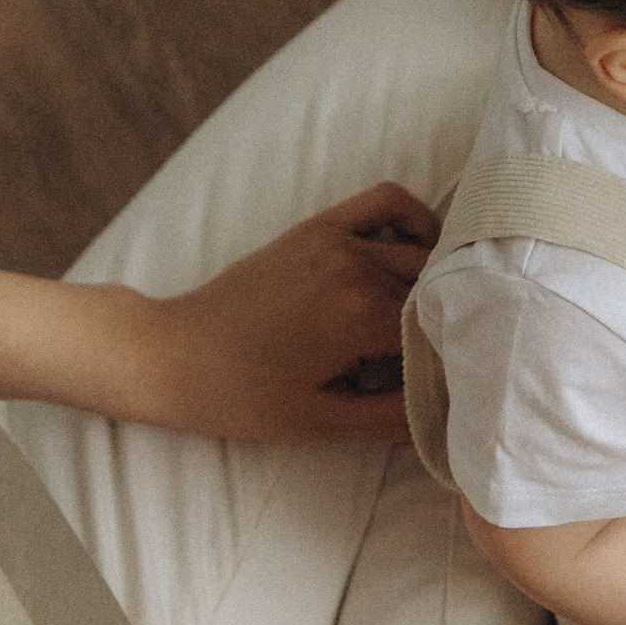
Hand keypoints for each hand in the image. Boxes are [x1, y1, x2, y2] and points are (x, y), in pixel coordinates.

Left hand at [116, 185, 439, 444]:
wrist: (173, 355)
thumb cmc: (242, 397)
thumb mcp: (321, 422)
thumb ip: (393, 419)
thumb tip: (450, 418)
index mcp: (359, 316)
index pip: (440, 334)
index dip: (450, 364)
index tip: (452, 387)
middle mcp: (355, 266)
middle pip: (437, 291)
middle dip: (447, 323)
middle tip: (442, 358)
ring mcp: (337, 238)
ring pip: (421, 251)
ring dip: (435, 282)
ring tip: (431, 317)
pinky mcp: (319, 226)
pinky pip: (387, 201)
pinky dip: (414, 219)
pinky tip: (415, 253)